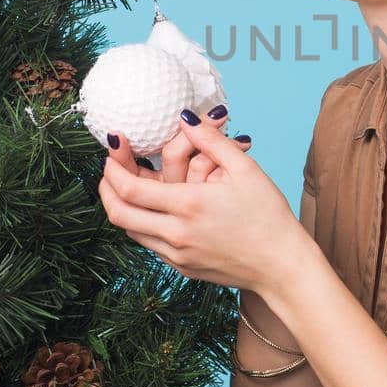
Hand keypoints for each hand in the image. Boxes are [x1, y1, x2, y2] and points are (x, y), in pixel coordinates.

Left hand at [97, 109, 302, 295]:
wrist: (281, 265)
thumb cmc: (268, 215)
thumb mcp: (245, 170)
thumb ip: (212, 140)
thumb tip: (185, 118)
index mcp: (190, 205)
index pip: (130, 188)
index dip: (113, 168)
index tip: (113, 149)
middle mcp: (176, 233)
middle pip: (118, 213)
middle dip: (105, 188)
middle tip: (108, 170)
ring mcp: (177, 254)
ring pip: (130, 231)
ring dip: (121, 207)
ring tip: (124, 188)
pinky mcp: (182, 267)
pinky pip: (150, 244)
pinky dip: (142, 225)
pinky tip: (152, 210)